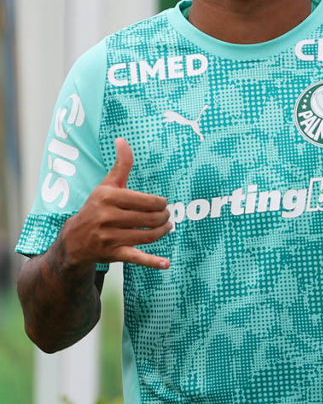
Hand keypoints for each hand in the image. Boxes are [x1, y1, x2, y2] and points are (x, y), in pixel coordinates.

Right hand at [59, 138, 170, 268]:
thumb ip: (121, 165)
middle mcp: (106, 217)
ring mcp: (109, 237)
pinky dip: (152, 261)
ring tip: (167, 227)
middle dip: (164, 217)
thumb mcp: (106, 186)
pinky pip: (136, 257)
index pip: (147, 201)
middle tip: (166, 216)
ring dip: (163, 231)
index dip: (160, 203)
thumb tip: (123, 139)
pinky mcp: (113, 254)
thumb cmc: (96, 208)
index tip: (161, 204)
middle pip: (150, 218)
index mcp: (107, 197)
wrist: (73, 240)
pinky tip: (166, 263)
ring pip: (148, 235)